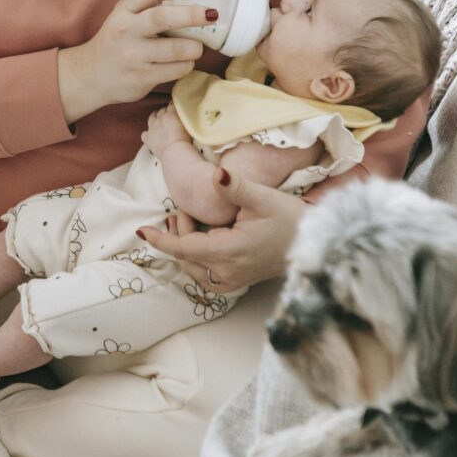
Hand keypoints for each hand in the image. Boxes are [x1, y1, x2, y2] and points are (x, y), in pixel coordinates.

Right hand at [58, 0, 212, 122]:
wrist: (90, 75)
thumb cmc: (118, 40)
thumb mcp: (126, 15)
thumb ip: (150, 4)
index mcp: (124, 10)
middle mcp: (125, 30)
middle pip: (162, 18)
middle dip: (191, 14)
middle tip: (212, 14)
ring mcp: (132, 56)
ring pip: (174, 49)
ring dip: (194, 47)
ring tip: (198, 47)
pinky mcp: (140, 78)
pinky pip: (174, 70)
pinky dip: (187, 65)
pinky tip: (186, 62)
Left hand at [138, 167, 305, 291]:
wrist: (314, 242)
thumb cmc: (289, 218)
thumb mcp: (262, 197)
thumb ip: (234, 187)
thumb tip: (215, 174)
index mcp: (229, 253)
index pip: (183, 249)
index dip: (160, 239)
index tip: (142, 230)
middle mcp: (227, 274)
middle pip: (185, 257)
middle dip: (176, 233)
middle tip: (182, 208)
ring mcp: (232, 282)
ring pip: (192, 268)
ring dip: (184, 246)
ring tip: (188, 220)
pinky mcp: (237, 282)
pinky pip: (204, 274)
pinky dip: (195, 256)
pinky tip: (202, 237)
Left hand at [142, 104, 190, 158]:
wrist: (174, 151)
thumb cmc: (184, 140)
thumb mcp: (188, 125)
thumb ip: (185, 117)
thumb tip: (186, 113)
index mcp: (170, 114)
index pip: (171, 105)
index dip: (173, 105)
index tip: (175, 106)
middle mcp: (159, 119)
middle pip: (161, 111)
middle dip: (164, 111)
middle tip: (168, 113)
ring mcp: (152, 128)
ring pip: (151, 118)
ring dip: (154, 117)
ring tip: (157, 118)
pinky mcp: (148, 139)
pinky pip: (144, 134)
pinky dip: (147, 134)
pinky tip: (149, 135)